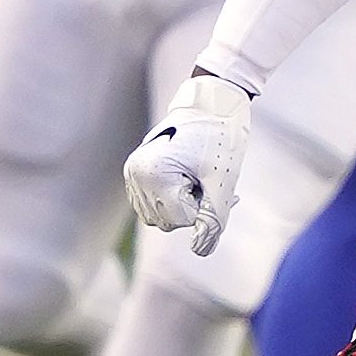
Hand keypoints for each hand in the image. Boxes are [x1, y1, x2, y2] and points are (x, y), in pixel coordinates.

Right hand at [123, 75, 251, 255]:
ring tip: (195, 177)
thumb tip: (200, 252)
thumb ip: (212, 221)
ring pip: (157, 215)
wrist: (212, 103)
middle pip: (166, 220)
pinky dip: (169, 199)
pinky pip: (150, 202)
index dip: (203, 207)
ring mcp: (133, 172)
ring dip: (180, 204)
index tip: (213, 182)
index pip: (180, 219)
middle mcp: (136, 174)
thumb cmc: (220, 139)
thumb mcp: (222, 183)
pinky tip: (185, 179)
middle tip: (207, 179)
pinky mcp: (136, 170)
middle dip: (191, 207)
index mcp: (154, 174)